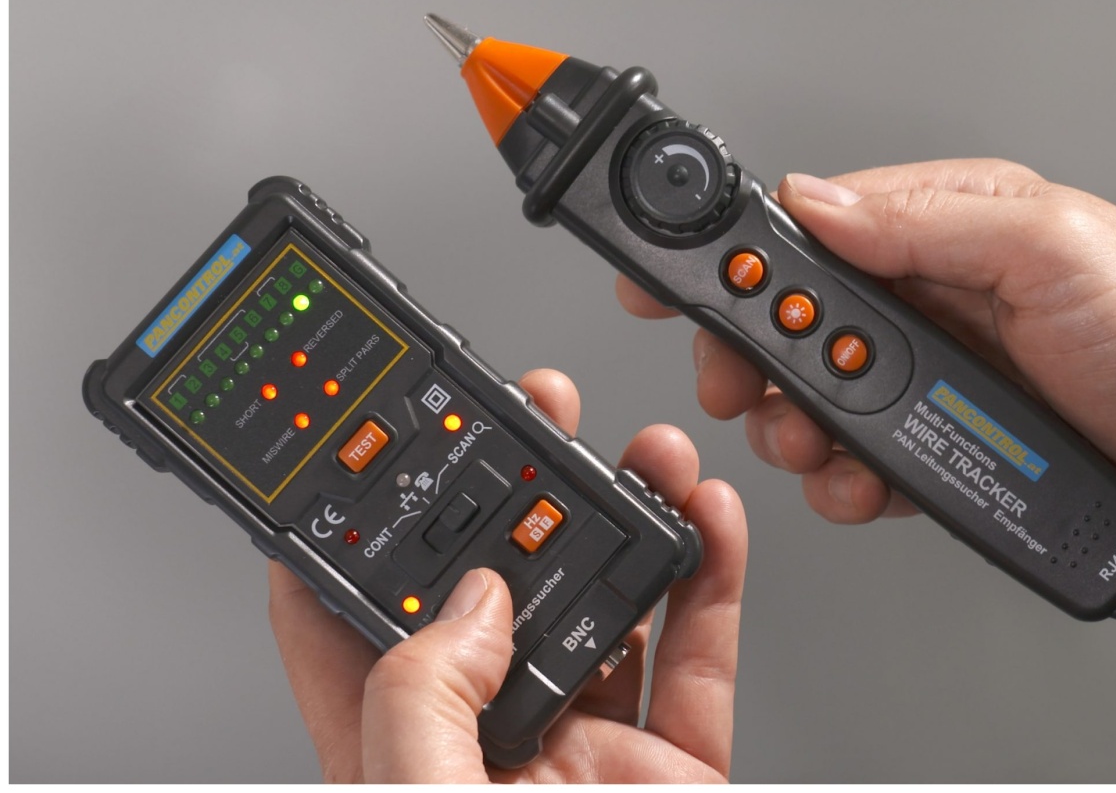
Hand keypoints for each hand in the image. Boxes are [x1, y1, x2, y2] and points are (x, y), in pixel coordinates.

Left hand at [268, 368, 746, 781]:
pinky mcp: (673, 764)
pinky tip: (707, 520)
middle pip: (498, 587)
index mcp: (406, 755)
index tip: (358, 456)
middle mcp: (495, 744)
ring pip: (606, 604)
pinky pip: (700, 656)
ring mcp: (588, 749)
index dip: (347, 536)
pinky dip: (712, 579)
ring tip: (644, 452)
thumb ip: (424, 698)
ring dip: (630, 515)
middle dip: (520, 488)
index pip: (351, 626)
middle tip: (537, 414)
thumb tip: (474, 601)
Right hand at [618, 158, 1115, 585]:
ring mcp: (931, 377)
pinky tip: (861, 484)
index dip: (737, 256)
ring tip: (816, 445)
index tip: (676, 281)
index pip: (813, 228)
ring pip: (815, 398)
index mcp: (949, 229)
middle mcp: (931, 298)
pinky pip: (858, 459)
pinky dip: (843, 481)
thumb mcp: (1052, 251)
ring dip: (796, 428)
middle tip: (742, 387)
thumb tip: (819, 203)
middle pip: (795, 322)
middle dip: (756, 360)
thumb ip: (927, 223)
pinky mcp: (937, 443)